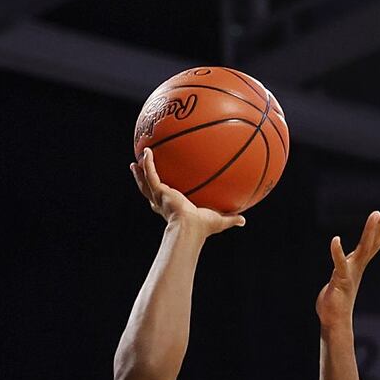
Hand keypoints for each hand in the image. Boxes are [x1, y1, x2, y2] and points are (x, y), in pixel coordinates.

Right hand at [130, 148, 244, 235]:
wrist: (190, 228)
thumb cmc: (202, 228)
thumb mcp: (219, 220)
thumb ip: (230, 218)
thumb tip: (244, 220)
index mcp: (173, 210)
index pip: (164, 202)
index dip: (160, 197)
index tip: (160, 189)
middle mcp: (163, 204)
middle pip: (150, 191)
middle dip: (144, 182)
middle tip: (140, 172)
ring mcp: (160, 197)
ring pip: (146, 182)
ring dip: (140, 172)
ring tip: (135, 161)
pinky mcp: (159, 191)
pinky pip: (152, 173)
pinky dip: (148, 163)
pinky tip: (147, 151)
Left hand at [317, 209, 379, 332]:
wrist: (334, 323)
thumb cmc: (334, 305)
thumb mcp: (340, 281)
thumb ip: (341, 273)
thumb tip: (341, 272)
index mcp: (358, 266)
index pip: (372, 244)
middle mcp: (357, 267)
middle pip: (372, 243)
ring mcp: (351, 273)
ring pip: (363, 248)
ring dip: (369, 231)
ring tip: (375, 215)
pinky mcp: (340, 280)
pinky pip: (339, 263)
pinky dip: (337, 251)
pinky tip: (335, 239)